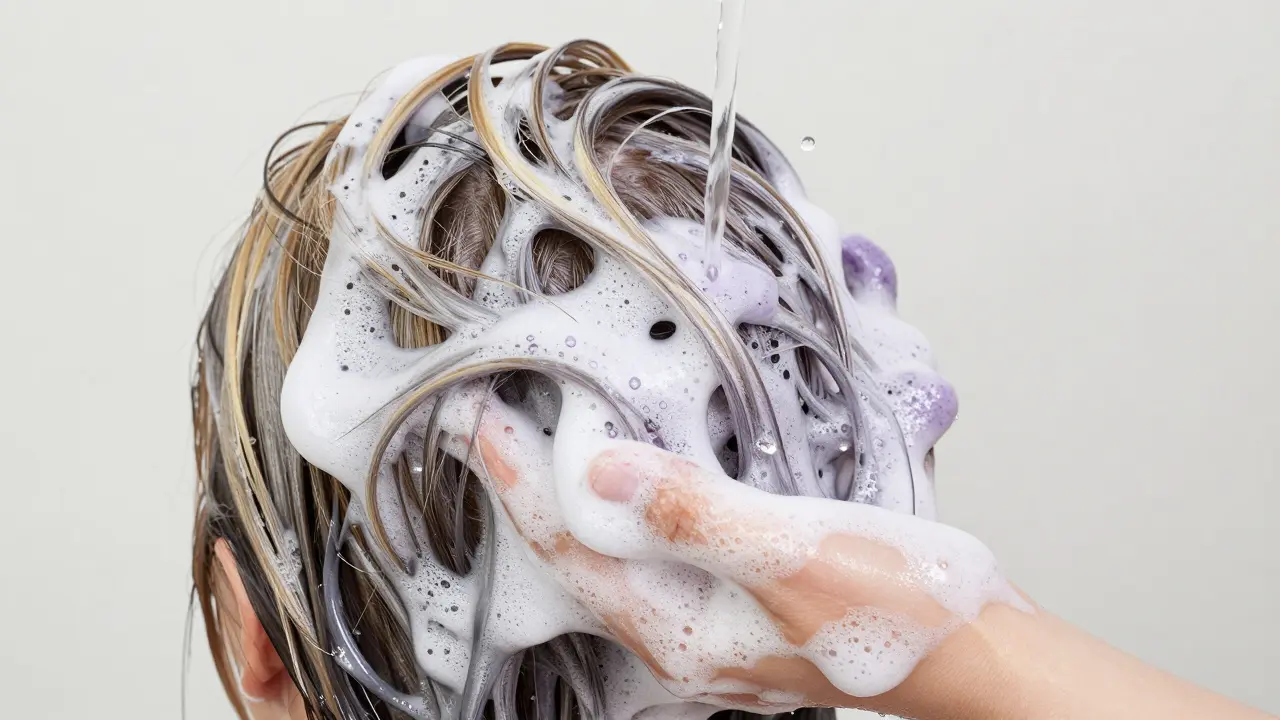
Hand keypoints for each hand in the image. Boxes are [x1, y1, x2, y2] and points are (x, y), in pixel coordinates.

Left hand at [451, 396, 1015, 713]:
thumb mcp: (791, 554)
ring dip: (576, 499)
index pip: (570, 549)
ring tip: (540, 441)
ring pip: (618, 558)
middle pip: (578, 560)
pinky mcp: (744, 608)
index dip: (517, 482)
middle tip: (485, 425)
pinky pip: (663, 554)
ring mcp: (714, 627)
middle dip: (528, 492)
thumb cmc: (901, 610)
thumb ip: (694, 514)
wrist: (977, 653)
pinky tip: (639, 482)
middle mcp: (684, 637)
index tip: (476, 420)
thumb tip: (603, 475)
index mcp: (679, 629)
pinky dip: (635, 509)